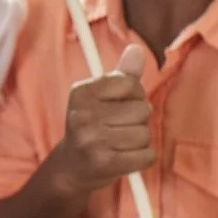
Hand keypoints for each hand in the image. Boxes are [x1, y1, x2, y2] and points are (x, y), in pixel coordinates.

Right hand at [44, 43, 154, 197]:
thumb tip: (137, 50)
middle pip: (141, 110)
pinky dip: (142, 158)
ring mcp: (92, 140)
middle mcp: (83, 115)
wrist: (72, 167)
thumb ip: (123, 75)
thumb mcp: (102, 97)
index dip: (134, 95)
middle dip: (138, 120)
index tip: (120, 105)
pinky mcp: (105, 163)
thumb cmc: (92, 126)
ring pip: (144, 134)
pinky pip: (146, 155)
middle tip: (120, 127)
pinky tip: (126, 157)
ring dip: (140, 140)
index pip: (130, 84)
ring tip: (121, 143)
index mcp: (82, 93)